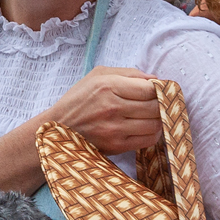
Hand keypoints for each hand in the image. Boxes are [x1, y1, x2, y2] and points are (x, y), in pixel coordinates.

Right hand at [38, 67, 160, 155]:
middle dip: (161, 104)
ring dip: (158, 120)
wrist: (57, 129)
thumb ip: (128, 73)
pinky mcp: (116, 146)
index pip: (149, 89)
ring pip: (155, 124)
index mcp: (108, 86)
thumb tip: (155, 80)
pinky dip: (152, 134)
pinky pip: (147, 140)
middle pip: (155, 107)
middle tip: (159, 103)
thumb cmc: (79, 100)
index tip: (160, 90)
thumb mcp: (98, 76)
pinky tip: (145, 128)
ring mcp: (115, 129)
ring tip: (152, 115)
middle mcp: (112, 107)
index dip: (160, 89)